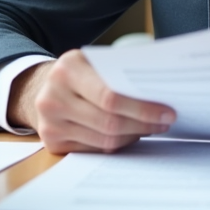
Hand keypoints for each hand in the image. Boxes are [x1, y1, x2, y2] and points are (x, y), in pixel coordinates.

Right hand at [8, 50, 175, 153]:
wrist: (42, 86)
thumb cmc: (81, 72)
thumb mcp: (94, 60)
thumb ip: (120, 71)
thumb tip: (159, 90)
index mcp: (67, 69)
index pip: (109, 96)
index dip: (141, 108)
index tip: (167, 112)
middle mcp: (53, 96)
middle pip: (108, 121)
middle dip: (143, 124)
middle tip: (165, 122)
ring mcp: (50, 122)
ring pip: (104, 139)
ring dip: (134, 135)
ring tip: (152, 127)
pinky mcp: (52, 141)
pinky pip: (95, 149)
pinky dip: (118, 143)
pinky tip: (131, 133)